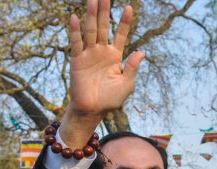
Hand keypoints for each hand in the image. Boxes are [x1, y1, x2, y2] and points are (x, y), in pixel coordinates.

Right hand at [60, 0, 144, 146]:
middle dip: (105, 12)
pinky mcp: (77, 59)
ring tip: (93, 0)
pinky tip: (74, 18)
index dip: (125, 22)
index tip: (130, 8)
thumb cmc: (110, 99)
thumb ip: (132, 67)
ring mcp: (89, 54)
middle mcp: (101, 51)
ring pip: (91, 31)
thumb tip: (141, 52)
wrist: (92, 110)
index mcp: (115, 56)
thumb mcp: (126, 84)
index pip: (121, 34)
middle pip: (104, 27)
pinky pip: (76, 43)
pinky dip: (75, 31)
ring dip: (92, 16)